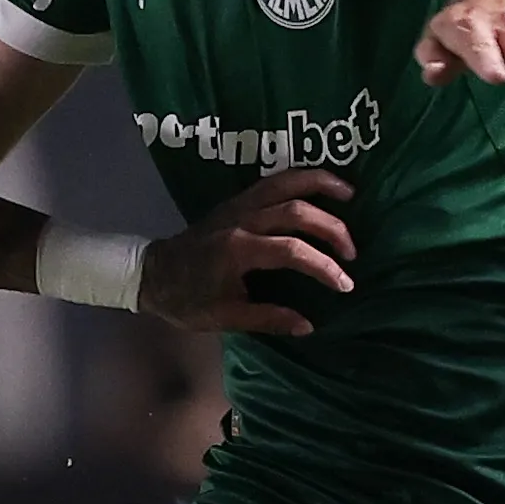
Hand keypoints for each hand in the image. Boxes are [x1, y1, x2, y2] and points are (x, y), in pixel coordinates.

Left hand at [141, 168, 359, 336]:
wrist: (152, 274)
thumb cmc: (186, 299)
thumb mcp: (225, 317)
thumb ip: (268, 319)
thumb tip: (308, 325)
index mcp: (237, 250)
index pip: (293, 251)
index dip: (324, 267)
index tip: (344, 284)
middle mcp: (241, 220)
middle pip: (298, 211)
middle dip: (332, 229)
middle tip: (352, 252)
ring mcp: (238, 204)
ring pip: (286, 182)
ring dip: (321, 184)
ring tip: (350, 193)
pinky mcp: (236, 199)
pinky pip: (274, 180)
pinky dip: (300, 178)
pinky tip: (320, 185)